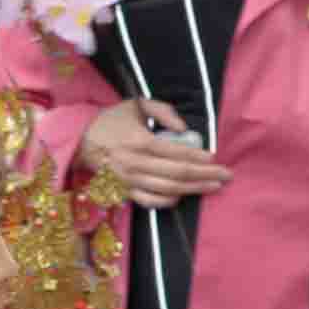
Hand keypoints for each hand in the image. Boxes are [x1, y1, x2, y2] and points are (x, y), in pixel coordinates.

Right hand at [79, 99, 231, 210]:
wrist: (81, 141)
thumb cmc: (112, 121)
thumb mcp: (136, 105)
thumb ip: (162, 111)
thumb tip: (183, 129)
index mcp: (140, 141)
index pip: (176, 152)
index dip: (198, 157)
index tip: (215, 158)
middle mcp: (136, 163)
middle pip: (178, 173)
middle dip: (205, 175)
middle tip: (226, 176)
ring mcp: (131, 180)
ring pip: (168, 189)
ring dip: (194, 189)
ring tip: (214, 186)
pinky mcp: (125, 192)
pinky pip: (150, 202)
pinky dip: (168, 202)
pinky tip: (183, 197)